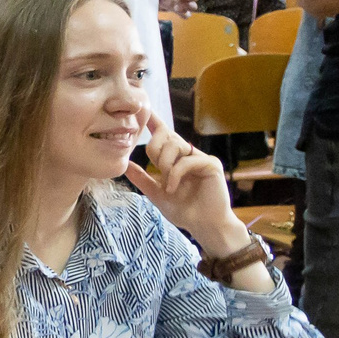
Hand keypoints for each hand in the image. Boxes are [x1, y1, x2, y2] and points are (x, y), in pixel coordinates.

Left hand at [125, 117, 239, 249]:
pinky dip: (176, 173)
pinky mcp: (211, 165)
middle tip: (157, 170)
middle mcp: (189, 155)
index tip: (145, 110)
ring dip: (165, 164)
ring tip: (167, 183)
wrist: (203, 226)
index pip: (165, 136)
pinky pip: (187, 160)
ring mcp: (201, 158)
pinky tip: (172, 187)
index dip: (156, 123)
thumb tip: (126, 164)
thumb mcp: (156, 194)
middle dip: (154, 150)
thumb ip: (142, 178)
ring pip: (176, 145)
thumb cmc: (184, 211)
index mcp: (177, 159)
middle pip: (166, 137)